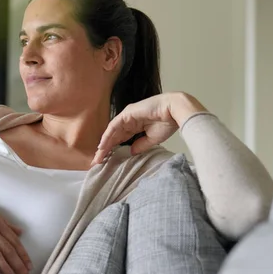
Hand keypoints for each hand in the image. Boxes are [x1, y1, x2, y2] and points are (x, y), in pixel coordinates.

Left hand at [91, 92, 207, 164]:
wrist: (175, 111)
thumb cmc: (168, 122)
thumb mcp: (152, 139)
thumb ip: (140, 145)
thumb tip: (131, 152)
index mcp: (135, 125)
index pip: (120, 139)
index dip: (113, 149)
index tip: (106, 161)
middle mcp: (129, 120)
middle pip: (113, 136)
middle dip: (105, 149)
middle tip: (97, 162)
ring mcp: (127, 116)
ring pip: (111, 132)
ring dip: (104, 144)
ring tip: (98, 157)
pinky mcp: (127, 114)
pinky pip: (114, 126)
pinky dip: (107, 136)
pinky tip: (102, 146)